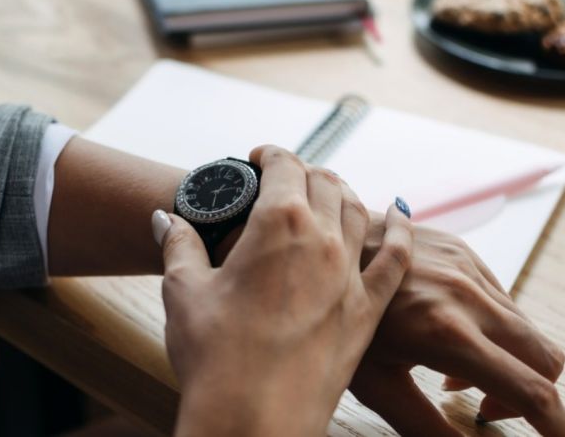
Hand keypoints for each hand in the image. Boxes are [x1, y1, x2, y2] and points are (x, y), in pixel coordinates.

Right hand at [154, 146, 413, 436]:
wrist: (254, 420)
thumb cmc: (214, 356)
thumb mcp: (183, 290)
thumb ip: (178, 244)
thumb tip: (165, 218)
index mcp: (278, 224)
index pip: (284, 165)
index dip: (270, 154)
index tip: (258, 158)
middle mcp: (322, 240)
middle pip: (324, 182)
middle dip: (303, 172)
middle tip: (284, 180)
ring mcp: (350, 275)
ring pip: (358, 211)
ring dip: (342, 192)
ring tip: (326, 191)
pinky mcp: (367, 310)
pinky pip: (397, 257)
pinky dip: (399, 230)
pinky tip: (399, 214)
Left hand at [350, 221, 564, 435]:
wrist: (323, 242)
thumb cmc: (335, 315)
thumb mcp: (375, 382)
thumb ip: (425, 424)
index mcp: (445, 333)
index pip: (530, 390)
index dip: (558, 427)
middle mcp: (467, 295)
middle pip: (544, 358)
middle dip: (533, 395)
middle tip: (486, 409)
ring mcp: (469, 268)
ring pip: (526, 328)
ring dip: (509, 360)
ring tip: (454, 372)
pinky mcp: (465, 251)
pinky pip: (503, 299)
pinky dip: (494, 328)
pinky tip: (450, 334)